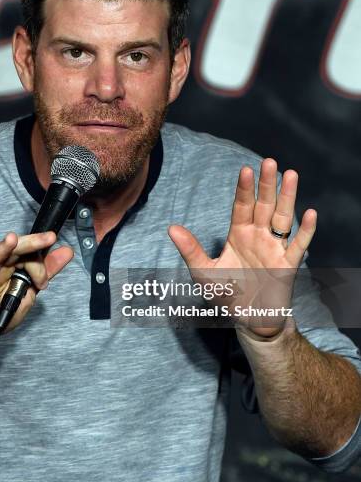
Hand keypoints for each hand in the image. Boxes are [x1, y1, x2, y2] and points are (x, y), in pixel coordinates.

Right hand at [0, 231, 72, 362]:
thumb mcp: (29, 291)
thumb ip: (47, 271)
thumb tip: (67, 251)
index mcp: (10, 266)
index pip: (28, 255)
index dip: (40, 264)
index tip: (45, 281)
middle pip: (13, 251)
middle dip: (31, 243)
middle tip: (48, 238)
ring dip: (2, 250)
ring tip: (11, 240)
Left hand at [168, 158, 316, 337]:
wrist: (248, 320)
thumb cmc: (226, 294)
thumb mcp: (203, 272)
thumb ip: (190, 249)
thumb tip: (171, 228)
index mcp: (238, 234)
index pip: (241, 206)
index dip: (244, 188)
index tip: (245, 169)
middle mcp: (258, 236)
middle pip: (263, 205)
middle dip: (266, 184)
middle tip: (270, 161)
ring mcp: (274, 248)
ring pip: (282, 218)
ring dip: (287, 198)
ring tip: (291, 175)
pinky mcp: (287, 265)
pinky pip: (298, 245)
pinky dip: (305, 230)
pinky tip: (310, 213)